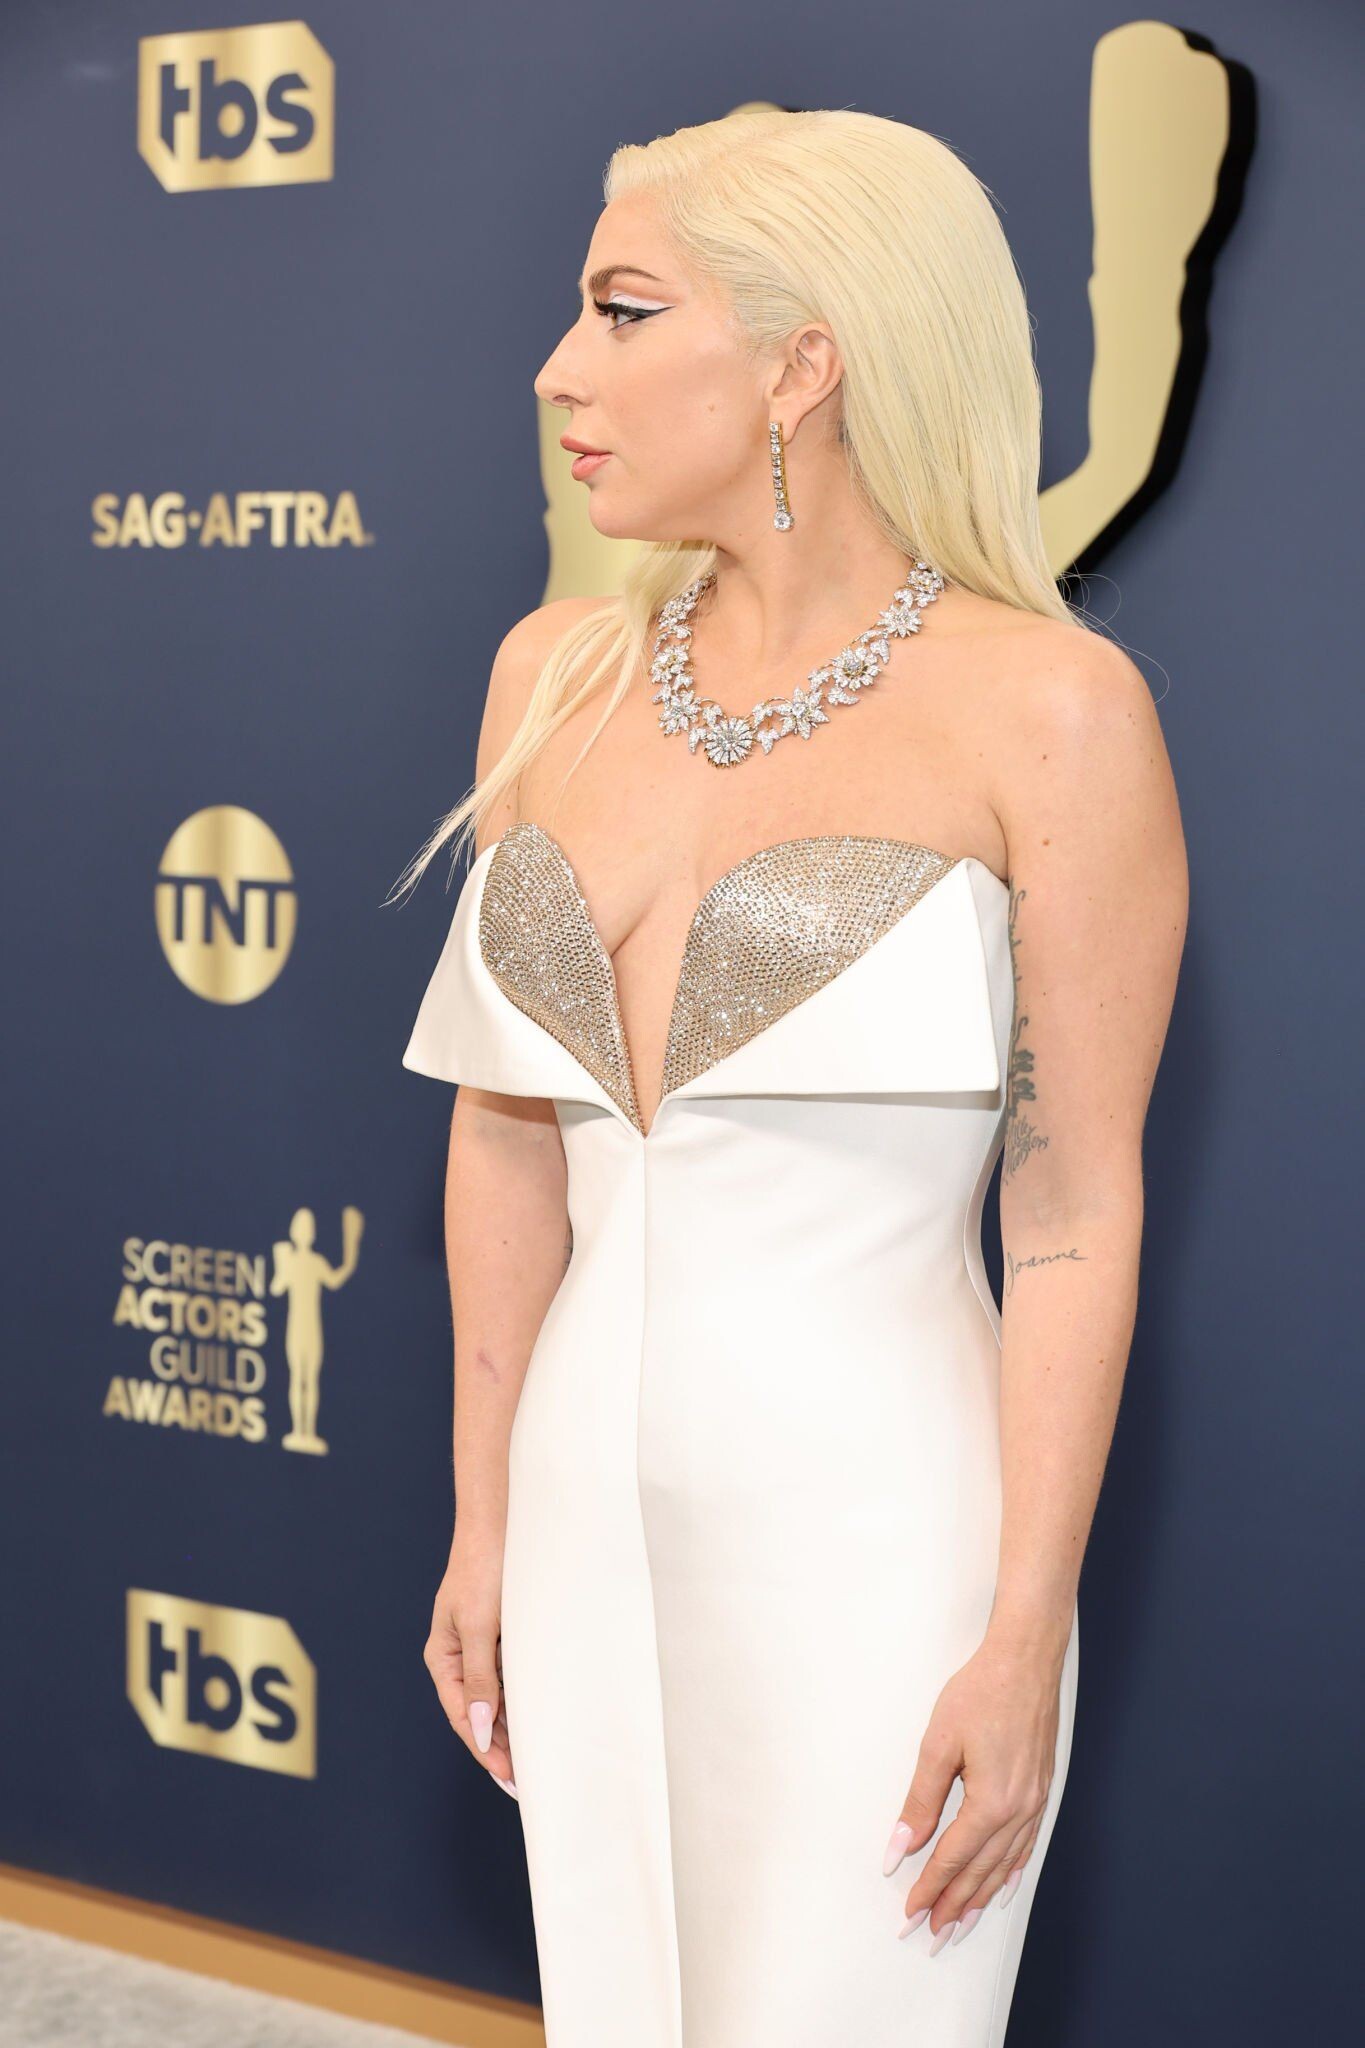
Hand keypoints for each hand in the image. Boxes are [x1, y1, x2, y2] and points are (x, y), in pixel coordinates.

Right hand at [423, 1535, 517, 1796]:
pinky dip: (524, 1700)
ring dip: (514, 1728)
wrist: (501, 1523)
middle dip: (501, 1748)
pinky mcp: (504, 1637)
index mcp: (444, 1658)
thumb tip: (482, 1729)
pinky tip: (541, 1718)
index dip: (486, 1749)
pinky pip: (513, 1677)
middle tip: (526, 1782)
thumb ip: (480, 1678)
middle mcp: (461, 1658)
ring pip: (498, 1699)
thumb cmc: (484, 1569)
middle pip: (480, 1714)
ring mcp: (483, 1648)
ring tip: (537, 1761)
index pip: (465, 1716)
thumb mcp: (478, 1626)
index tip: (509, 1777)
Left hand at [885, 1633, 1063, 1948]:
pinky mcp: (1041, 1791)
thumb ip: (920, 1801)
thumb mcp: (938, 1744)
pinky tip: (1000, 1887)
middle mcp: (1019, 1811)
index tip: (910, 1914)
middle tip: (930, 1934)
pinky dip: (1009, 1872)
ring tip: (960, 1925)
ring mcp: (1035, 1803)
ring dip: (980, 1898)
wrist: (1025, 1660)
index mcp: (992, 1803)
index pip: (952, 1859)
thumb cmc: (980, 1693)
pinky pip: (1025, 1846)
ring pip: (1004, 1865)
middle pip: (980, 1872)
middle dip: (953, 1905)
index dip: (929, 1888)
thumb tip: (900, 1845)